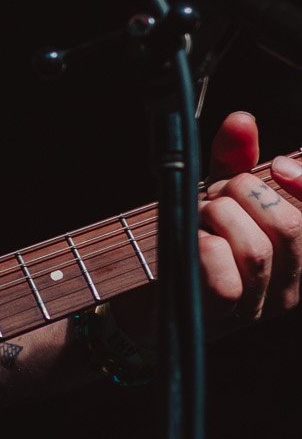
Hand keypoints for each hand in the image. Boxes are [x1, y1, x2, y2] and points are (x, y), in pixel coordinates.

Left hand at [196, 110, 301, 330]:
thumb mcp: (218, 198)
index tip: (276, 164)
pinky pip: (225, 281)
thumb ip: (234, 160)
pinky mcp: (223, 319)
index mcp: (301, 259)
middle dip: (246, 196)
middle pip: (288, 228)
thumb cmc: (196, 248)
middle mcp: (291, 289)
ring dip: (218, 218)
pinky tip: (193, 243)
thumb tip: (242, 119)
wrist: (151, 303)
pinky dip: (203, 249)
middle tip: (215, 195)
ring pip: (256, 251)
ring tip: (200, 217)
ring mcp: (258, 309)